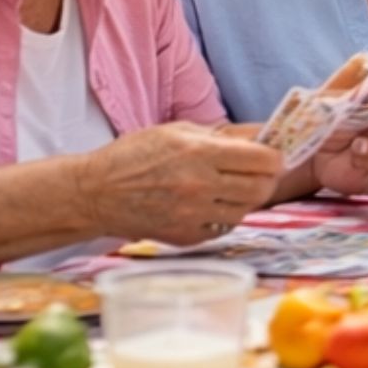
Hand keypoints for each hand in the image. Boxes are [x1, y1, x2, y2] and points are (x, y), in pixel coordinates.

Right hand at [79, 126, 285, 246]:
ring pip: (246, 210)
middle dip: (266, 179)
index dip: (273, 157)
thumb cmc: (134, 155)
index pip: (264, 160)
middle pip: (262, 188)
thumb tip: (263, 135)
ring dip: (244, 199)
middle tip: (256, 173)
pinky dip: (223, 216)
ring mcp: (193, 215)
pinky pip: (224, 228)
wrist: (94, 193)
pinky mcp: (185, 237)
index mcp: (200, 153)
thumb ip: (223, 134)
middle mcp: (200, 185)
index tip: (269, 155)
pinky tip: (208, 205)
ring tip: (227, 188)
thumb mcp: (178, 131)